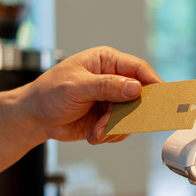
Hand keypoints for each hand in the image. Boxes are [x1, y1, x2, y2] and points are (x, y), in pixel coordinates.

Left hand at [24, 46, 161, 143]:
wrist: (34, 118)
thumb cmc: (48, 94)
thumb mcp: (76, 87)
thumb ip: (107, 86)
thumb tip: (134, 87)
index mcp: (106, 61)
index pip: (138, 68)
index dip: (152, 81)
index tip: (162, 96)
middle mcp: (112, 79)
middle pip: (139, 94)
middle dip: (130, 112)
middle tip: (123, 121)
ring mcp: (111, 99)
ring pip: (131, 115)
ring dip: (116, 126)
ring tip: (98, 130)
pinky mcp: (108, 117)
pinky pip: (122, 128)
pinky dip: (110, 134)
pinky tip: (94, 134)